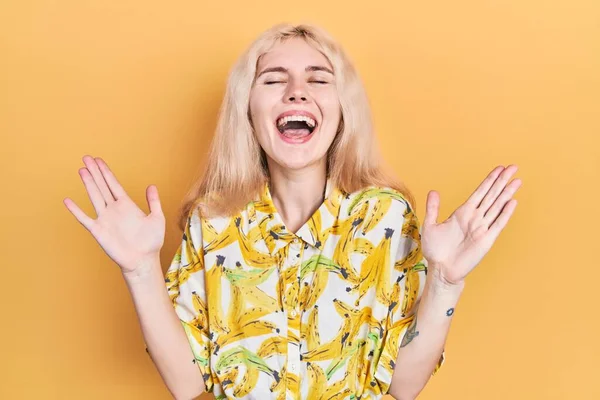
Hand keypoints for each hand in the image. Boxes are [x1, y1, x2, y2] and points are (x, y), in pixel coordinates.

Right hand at [63, 155, 165, 272]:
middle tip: (86, 157)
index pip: (113, 184)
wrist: (143, 260)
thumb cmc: (151, 242)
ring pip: (94, 196)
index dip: (106, 172)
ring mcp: (105, 219)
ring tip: (81, 170)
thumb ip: (154, 202)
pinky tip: (68, 201)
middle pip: (101, 186)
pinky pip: (84, 218)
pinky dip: (76, 210)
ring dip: (88, 183)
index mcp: (127, 205)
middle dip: (95, 172)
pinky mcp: (99, 231)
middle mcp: (114, 209)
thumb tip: (152, 185)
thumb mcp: (157, 218)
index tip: (99, 160)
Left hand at [421, 165, 521, 285]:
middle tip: (513, 167)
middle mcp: (475, 218)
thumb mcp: (430, 226)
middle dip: (502, 181)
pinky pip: (497, 224)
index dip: (489, 180)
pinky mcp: (486, 240)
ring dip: (507, 194)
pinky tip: (512, 202)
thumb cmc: (436, 250)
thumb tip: (433, 191)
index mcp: (462, 213)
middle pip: (491, 195)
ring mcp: (482, 228)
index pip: (480, 192)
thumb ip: (433, 208)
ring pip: (497, 206)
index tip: (499, 169)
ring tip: (517, 180)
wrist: (441, 270)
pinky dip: (505, 213)